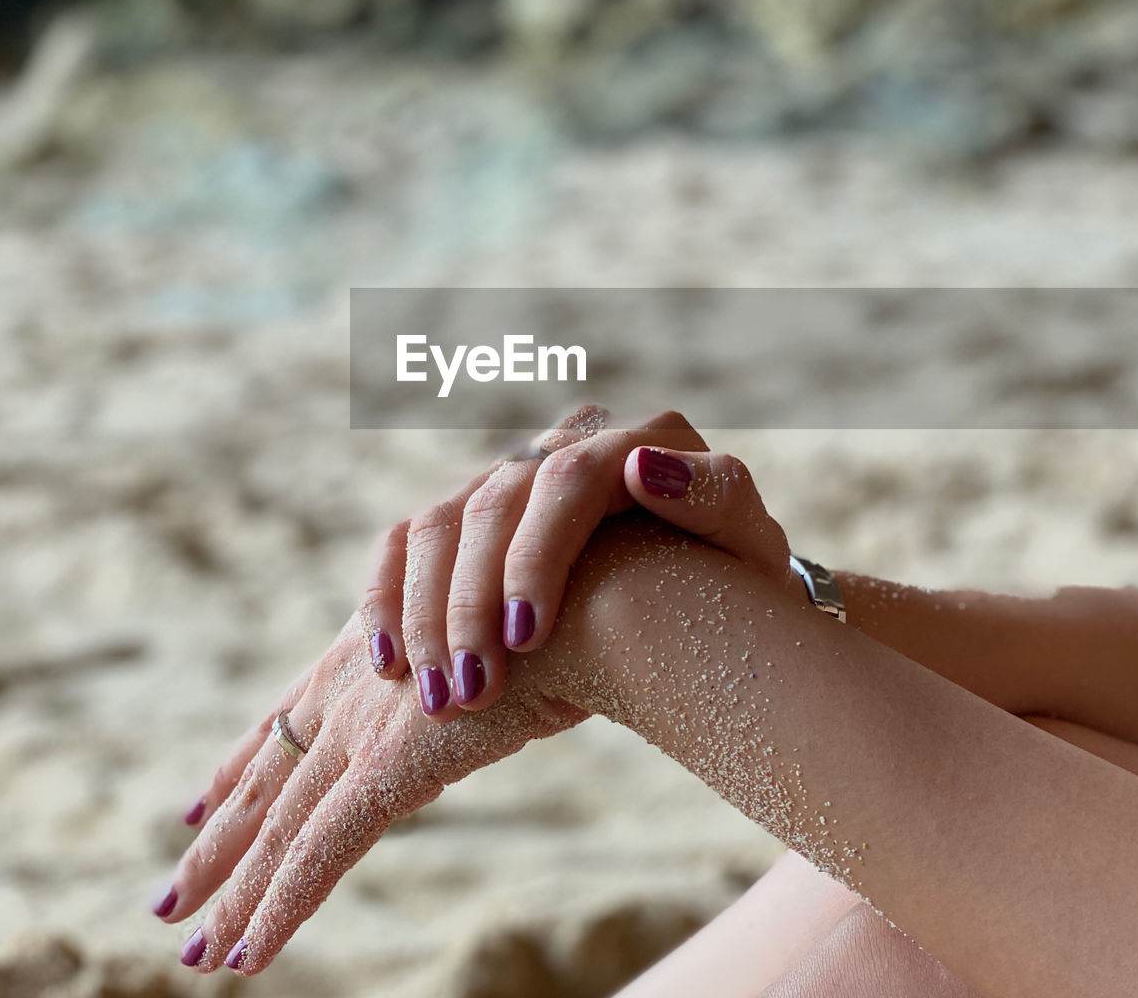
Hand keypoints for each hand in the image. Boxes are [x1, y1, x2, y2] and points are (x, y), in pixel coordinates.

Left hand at [153, 613, 587, 974]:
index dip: (243, 758)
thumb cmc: (570, 610)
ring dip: (235, 890)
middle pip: (270, 772)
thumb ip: (472, 666)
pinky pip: (319, 850)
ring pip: (281, 822)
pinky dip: (279, 905)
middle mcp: (358, 681)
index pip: (291, 713)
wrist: (594, 599)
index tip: (200, 799)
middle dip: (220, 838)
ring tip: (192, 943)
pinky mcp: (392, 764)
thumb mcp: (503, 644)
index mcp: (377, 645)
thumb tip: (478, 686)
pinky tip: (246, 955)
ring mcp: (368, 723)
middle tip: (170, 894)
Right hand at [365, 405, 797, 720]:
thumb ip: (715, 497)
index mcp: (641, 439)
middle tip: (469, 691)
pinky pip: (406, 542)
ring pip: (438, 525)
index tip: (524, 637)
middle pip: (492, 504)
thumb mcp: (748, 550)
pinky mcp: (470, 514)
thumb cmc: (736, 580)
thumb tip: (645, 466)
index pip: (568, 481)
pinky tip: (392, 664)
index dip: (536, 554)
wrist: (705, 590)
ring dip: (426, 613)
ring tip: (438, 698)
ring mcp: (512, 475)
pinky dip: (389, 598)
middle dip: (470, 602)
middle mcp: (568, 447)